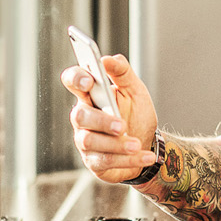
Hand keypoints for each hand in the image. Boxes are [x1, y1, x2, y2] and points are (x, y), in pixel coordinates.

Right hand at [63, 54, 159, 183]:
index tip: (89, 80)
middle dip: (101, 121)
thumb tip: (108, 59)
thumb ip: (123, 73)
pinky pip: (105, 161)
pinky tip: (146, 156)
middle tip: (122, 126)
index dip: (75, 79)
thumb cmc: (137, 115)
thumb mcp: (135, 90)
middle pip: (79, 116)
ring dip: (116, 144)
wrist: (148, 144)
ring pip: (89, 141)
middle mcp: (83, 117)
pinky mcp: (94, 162)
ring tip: (137, 144)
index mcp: (90, 95)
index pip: (72, 81)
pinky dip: (128, 159)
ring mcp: (85, 141)